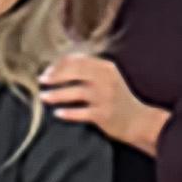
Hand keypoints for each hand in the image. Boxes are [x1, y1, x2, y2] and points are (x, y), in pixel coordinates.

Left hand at [39, 54, 169, 151]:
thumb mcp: (109, 78)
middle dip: (55, 76)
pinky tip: (57, 113)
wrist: (140, 121)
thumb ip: (90, 70)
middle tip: (42, 80)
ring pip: (75, 92)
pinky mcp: (103, 114)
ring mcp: (105, 97)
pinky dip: (68, 113)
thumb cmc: (118, 98)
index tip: (47, 71)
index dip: (59, 64)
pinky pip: (80, 113)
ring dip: (56, 94)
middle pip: (75, 72)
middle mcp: (106, 79)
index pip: (78, 60)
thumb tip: (60, 66)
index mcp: (106, 67)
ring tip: (43, 97)